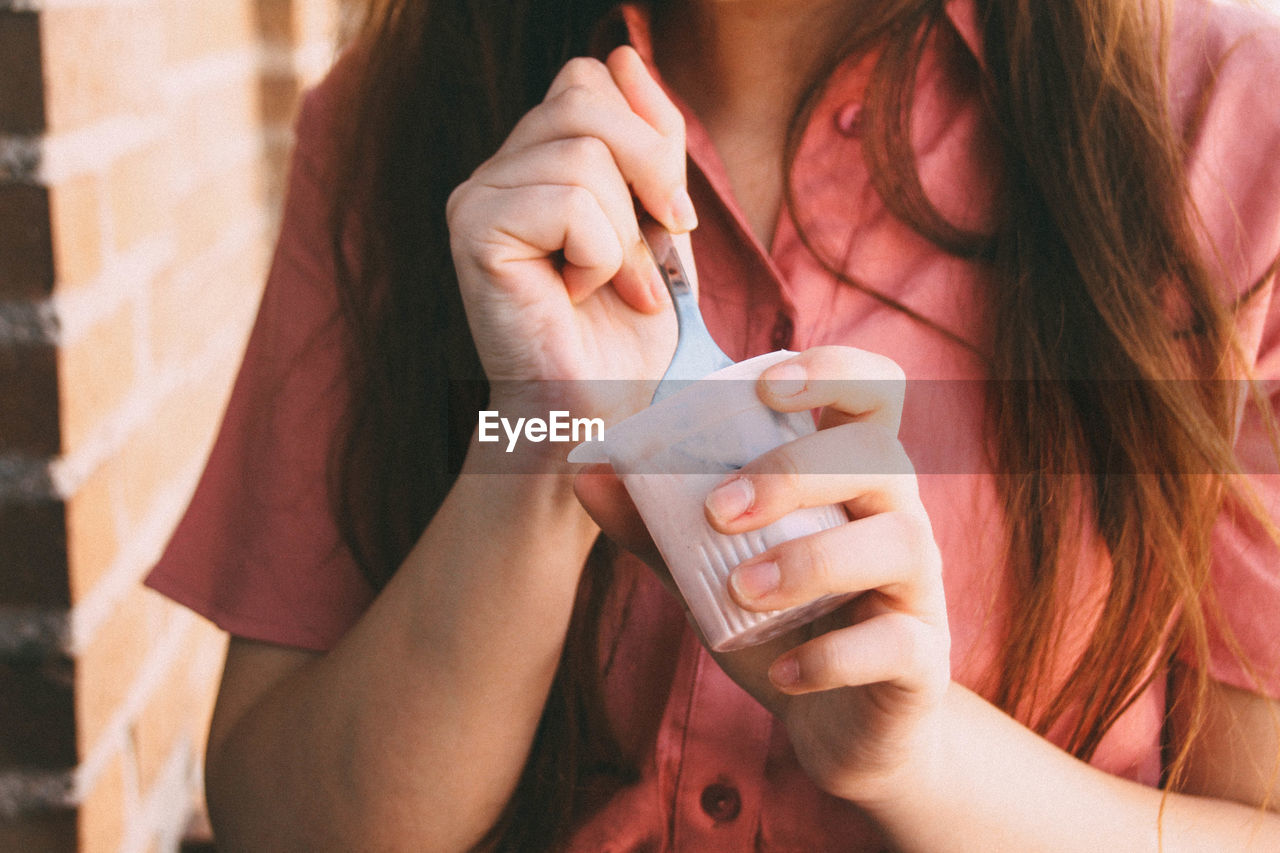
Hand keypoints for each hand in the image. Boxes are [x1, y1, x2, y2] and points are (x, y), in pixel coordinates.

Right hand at [446, 46, 695, 420]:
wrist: (599, 414)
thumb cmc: (626, 333)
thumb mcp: (659, 219)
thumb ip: (648, 141)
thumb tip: (622, 51)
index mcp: (535, 160)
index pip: (592, 79)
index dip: (649, 138)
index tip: (672, 218)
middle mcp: (496, 169)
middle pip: (585, 93)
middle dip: (649, 172)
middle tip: (660, 249)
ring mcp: (476, 196)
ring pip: (583, 151)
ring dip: (628, 234)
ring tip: (616, 288)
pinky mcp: (473, 231)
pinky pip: (567, 200)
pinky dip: (601, 255)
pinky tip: (580, 296)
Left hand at [576, 346, 950, 803]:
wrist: (833, 722)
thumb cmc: (777, 621)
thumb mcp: (708, 567)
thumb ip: (657, 522)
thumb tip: (587, 470)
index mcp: (850, 474)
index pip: (873, 389)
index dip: (833, 368)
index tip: (765, 385)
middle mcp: (896, 514)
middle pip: (879, 455)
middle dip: (794, 472)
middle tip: (718, 510)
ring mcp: (918, 585)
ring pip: (898, 542)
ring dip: (811, 560)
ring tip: (741, 590)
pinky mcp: (923, 657)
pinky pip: (895, 642)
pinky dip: (832, 657)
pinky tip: (784, 673)